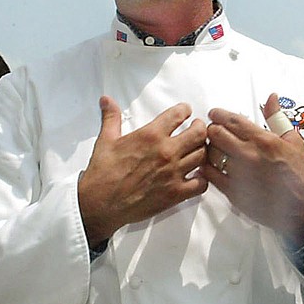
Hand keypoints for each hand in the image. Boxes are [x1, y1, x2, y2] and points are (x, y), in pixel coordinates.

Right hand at [78, 96, 208, 247]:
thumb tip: (107, 100)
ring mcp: (173, 173)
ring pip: (202, 156)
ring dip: (202, 151)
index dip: (184, 110)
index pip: (178, 115)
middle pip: (198, 133)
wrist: (101, 203)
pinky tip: (196, 176)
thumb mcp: (106, 140)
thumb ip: (111, 117)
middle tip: (196, 128)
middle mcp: (166, 152)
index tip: (185, 111)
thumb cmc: (103, 173)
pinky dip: (202, 179)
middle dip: (200, 128)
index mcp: (151, 135)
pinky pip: (201, 184)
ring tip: (197, 150)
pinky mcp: (175, 193)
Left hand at [202, 93, 303, 241]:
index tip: (214, 114)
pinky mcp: (233, 193)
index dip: (218, 114)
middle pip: (215, 134)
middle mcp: (249, 155)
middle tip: (213, 131)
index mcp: (263, 140)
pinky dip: (206, 167)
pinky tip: (210, 165)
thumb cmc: (299, 173)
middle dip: (212, 129)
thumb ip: (277, 117)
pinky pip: (209, 175)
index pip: (231, 120)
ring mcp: (239, 175)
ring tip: (213, 148)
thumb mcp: (293, 140)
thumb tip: (271, 97)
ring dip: (208, 148)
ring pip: (209, 153)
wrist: (303, 207)